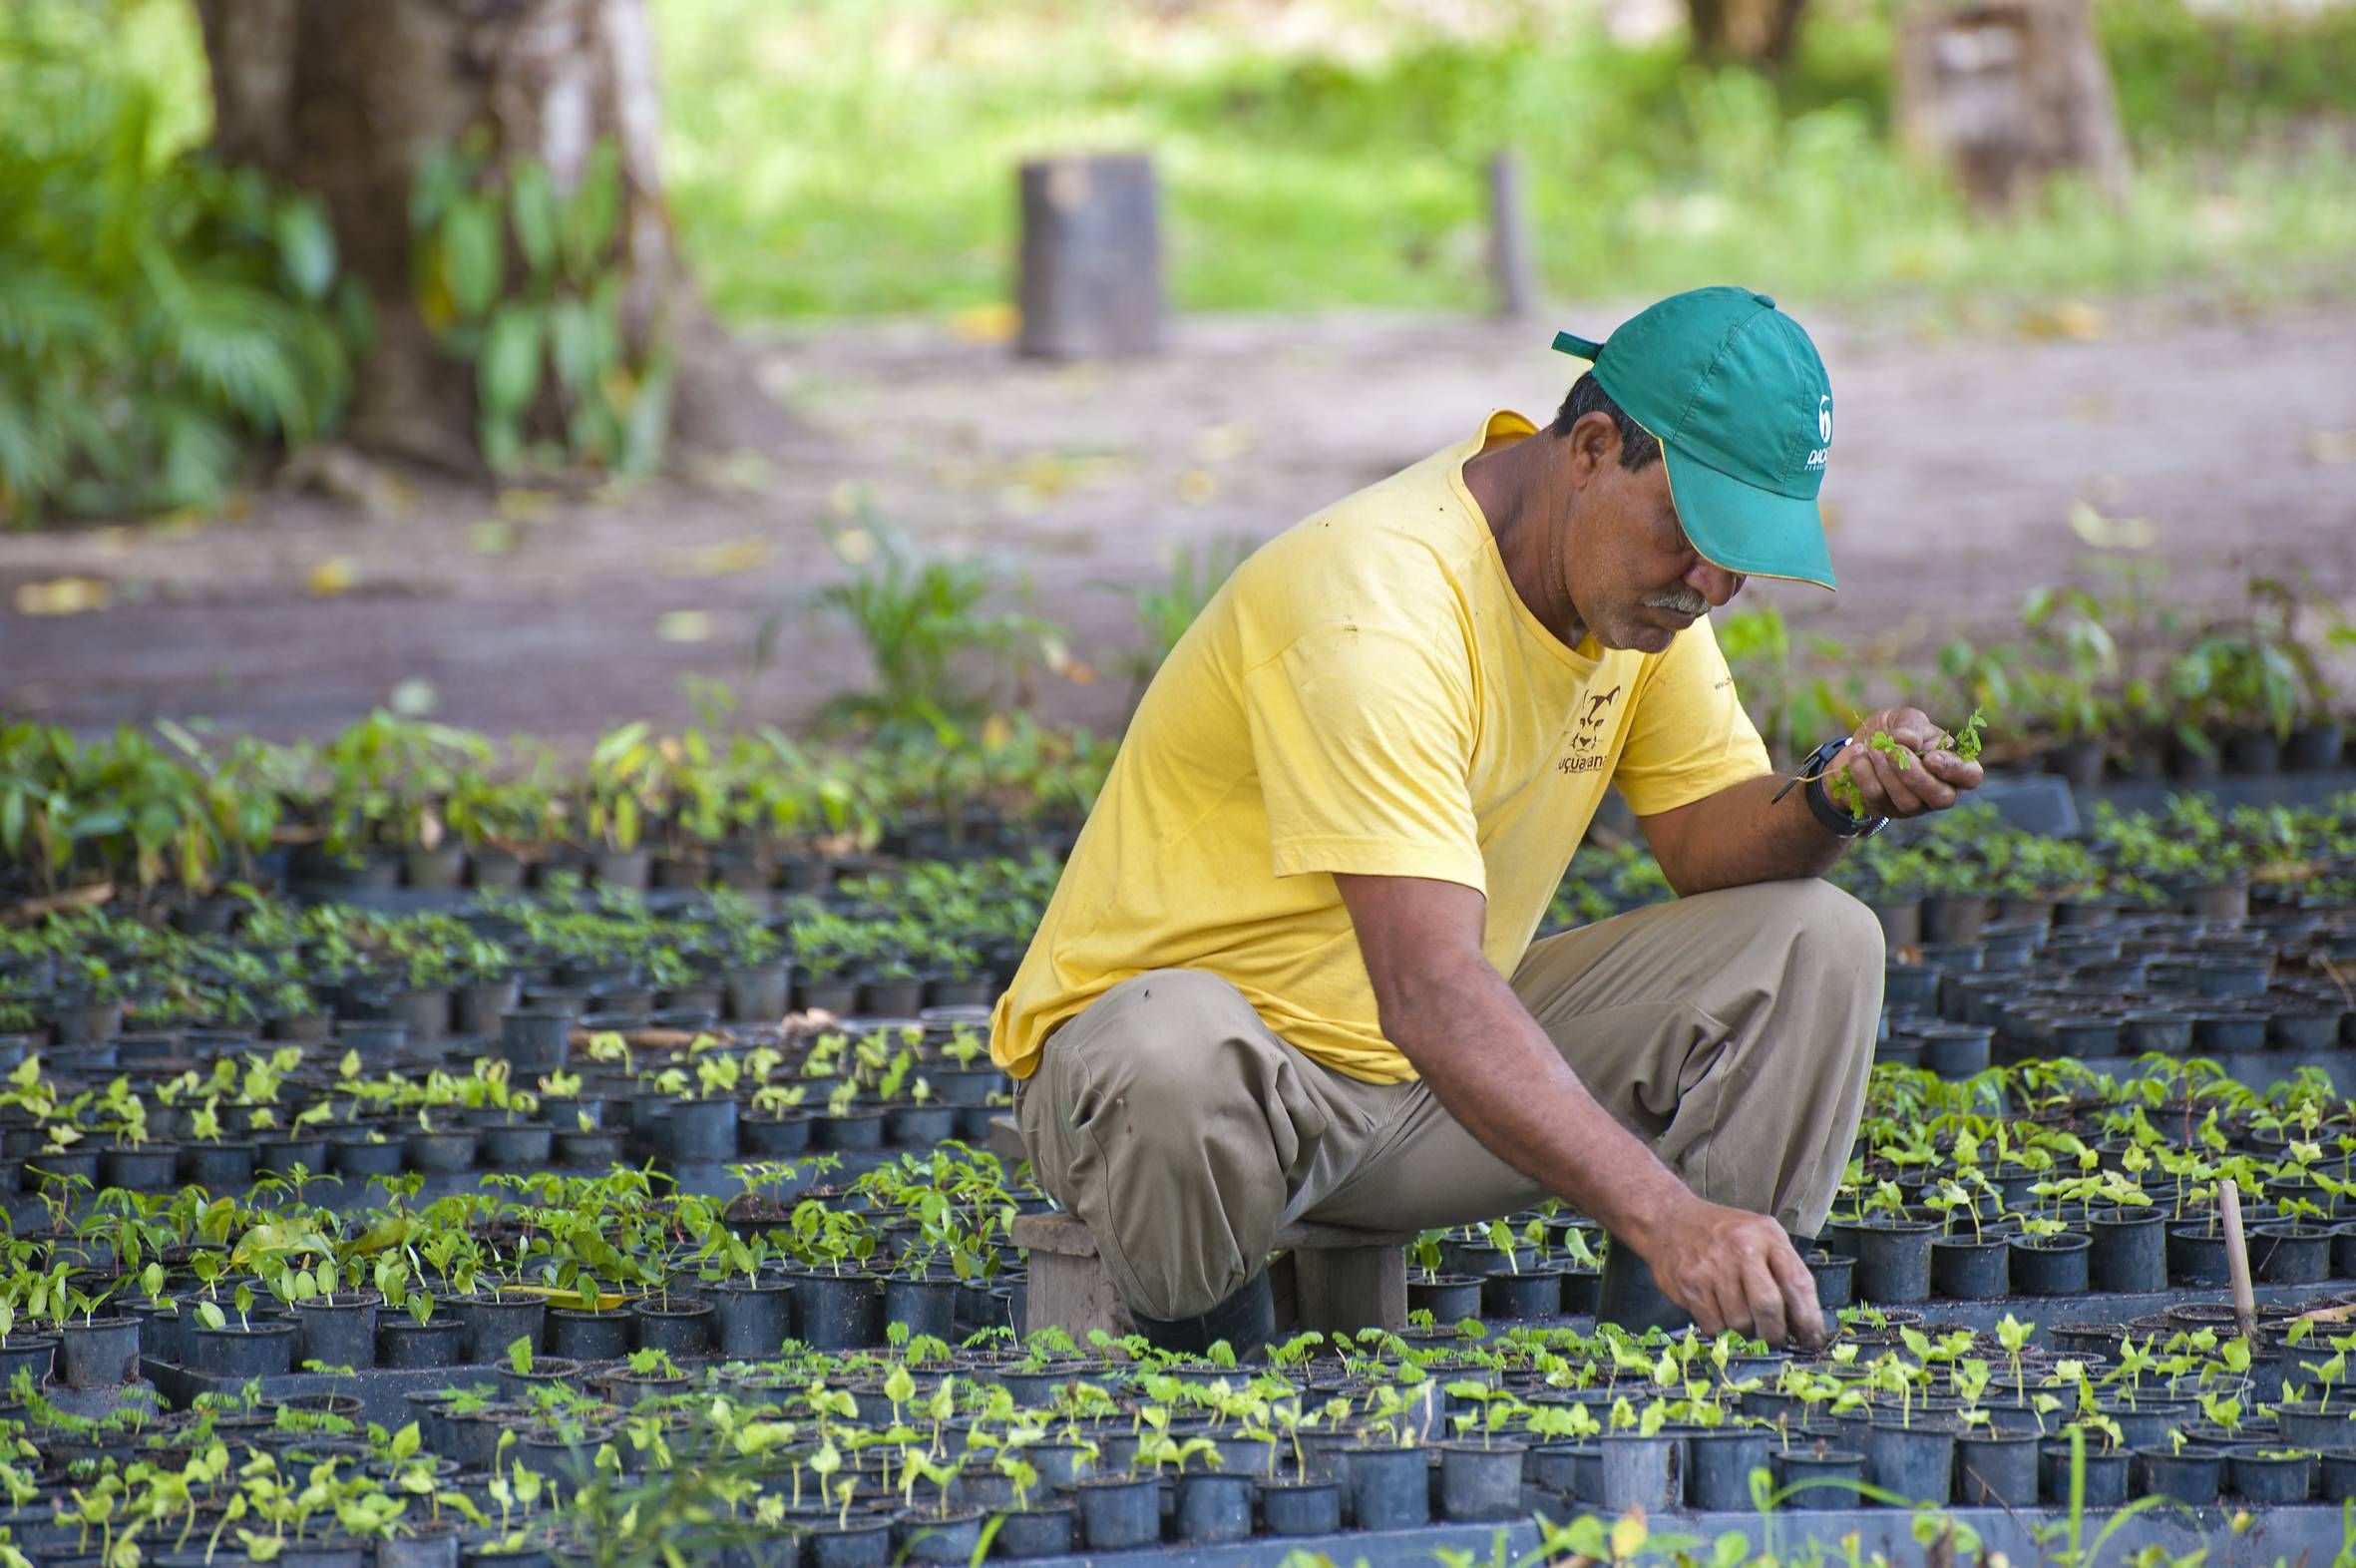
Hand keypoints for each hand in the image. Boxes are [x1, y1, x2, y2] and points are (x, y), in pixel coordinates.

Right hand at [1637, 1197, 1825, 1349]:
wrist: (1669, 1219)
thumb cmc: (1723, 1233)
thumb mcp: (1760, 1236)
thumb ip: (1782, 1271)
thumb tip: (1802, 1324)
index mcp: (1767, 1235)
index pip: (1797, 1282)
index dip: (1809, 1317)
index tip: (1812, 1339)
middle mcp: (1741, 1248)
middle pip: (1768, 1308)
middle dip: (1775, 1334)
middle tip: (1774, 1340)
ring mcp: (1713, 1266)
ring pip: (1739, 1322)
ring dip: (1744, 1331)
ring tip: (1740, 1318)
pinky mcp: (1689, 1283)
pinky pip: (1713, 1325)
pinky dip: (1719, 1329)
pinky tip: (1718, 1313)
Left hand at [1829, 706, 1983, 819]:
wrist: (1860, 744)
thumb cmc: (1894, 731)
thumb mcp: (1905, 719)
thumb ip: (1911, 726)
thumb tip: (1909, 741)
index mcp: (1952, 765)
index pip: (1970, 776)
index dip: (1955, 770)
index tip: (1931, 757)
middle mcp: (1938, 790)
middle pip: (1942, 798)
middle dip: (1916, 775)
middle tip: (1894, 751)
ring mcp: (1913, 805)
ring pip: (1908, 802)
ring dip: (1887, 772)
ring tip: (1876, 749)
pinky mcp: (1885, 809)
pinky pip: (1877, 797)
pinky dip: (1865, 772)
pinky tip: (1860, 754)